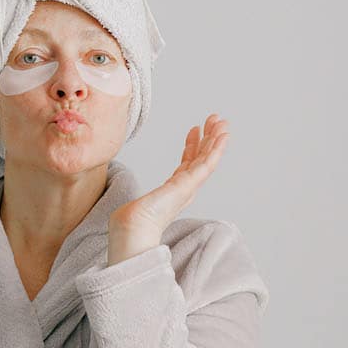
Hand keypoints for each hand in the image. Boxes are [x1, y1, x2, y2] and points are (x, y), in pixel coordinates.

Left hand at [107, 113, 229, 264]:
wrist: (135, 226)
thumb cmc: (134, 220)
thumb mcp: (141, 202)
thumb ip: (141, 202)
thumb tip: (125, 212)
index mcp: (175, 189)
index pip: (187, 163)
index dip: (192, 145)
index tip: (195, 129)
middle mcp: (186, 187)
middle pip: (201, 157)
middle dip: (208, 138)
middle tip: (215, 120)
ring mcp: (190, 185)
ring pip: (208, 158)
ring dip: (217, 140)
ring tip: (222, 123)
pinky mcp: (191, 183)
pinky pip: (208, 162)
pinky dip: (217, 149)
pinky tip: (222, 136)